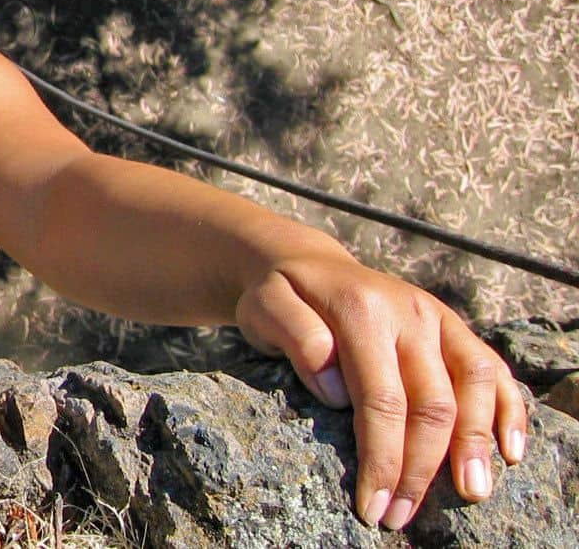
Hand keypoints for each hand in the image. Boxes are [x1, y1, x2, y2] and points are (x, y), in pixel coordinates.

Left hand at [235, 256, 525, 529]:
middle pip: (432, 403)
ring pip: (474, 387)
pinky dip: (509, 410)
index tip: (371, 505)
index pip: (382, 399)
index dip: (382, 459)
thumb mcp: (266, 307)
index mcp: (364, 311)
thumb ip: (297, 338)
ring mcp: (439, 319)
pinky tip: (511, 452)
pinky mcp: (455, 328)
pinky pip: (493, 369)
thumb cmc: (283, 296)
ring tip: (469, 493)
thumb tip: (337, 392)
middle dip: (420, 468)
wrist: (308, 263)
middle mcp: (411, 313)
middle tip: (400, 516)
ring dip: (475, 445)